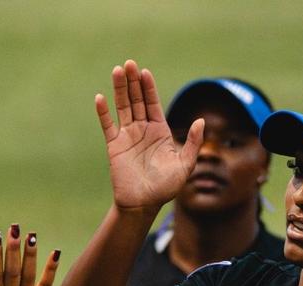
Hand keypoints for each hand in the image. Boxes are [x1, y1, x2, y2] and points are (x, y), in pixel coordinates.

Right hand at [96, 60, 204, 212]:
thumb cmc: (166, 188)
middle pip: (137, 100)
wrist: (143, 204)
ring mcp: (127, 136)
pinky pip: (108, 126)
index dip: (149, 87)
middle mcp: (143, 130)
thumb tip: (202, 121)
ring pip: (123, 107)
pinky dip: (103, 113)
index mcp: (160, 131)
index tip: (145, 72)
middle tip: (130, 63)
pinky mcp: (114, 146)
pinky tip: (100, 98)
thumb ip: (194, 143)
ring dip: (120, 89)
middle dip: (133, 82)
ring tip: (117, 71)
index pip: (153, 103)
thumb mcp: (186, 165)